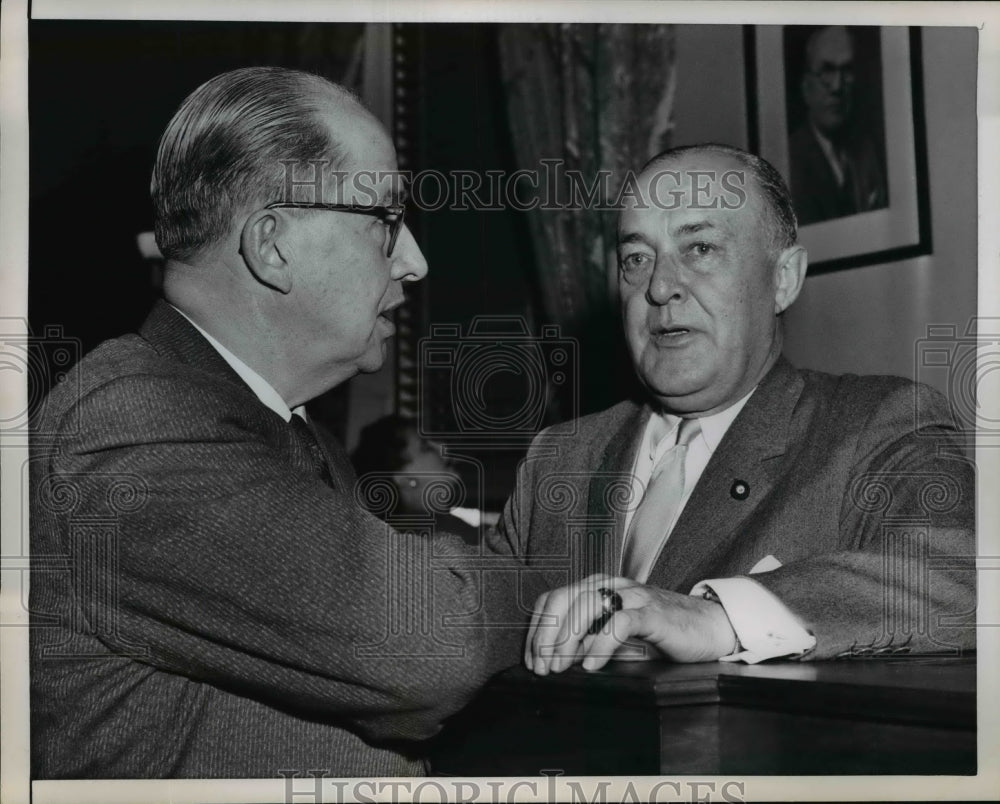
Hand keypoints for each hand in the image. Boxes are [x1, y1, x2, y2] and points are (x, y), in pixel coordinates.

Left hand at [525, 574, 737, 673]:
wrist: (709, 627)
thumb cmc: (661, 634)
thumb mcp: (615, 637)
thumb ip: (587, 640)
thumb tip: (553, 659)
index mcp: (598, 587)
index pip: (553, 599)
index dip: (536, 630)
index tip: (532, 660)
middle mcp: (612, 585)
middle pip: (563, 600)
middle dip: (545, 636)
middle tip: (542, 668)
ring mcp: (633, 596)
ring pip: (586, 606)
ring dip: (566, 640)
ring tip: (560, 667)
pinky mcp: (653, 612)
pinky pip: (620, 623)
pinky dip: (600, 645)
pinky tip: (591, 666)